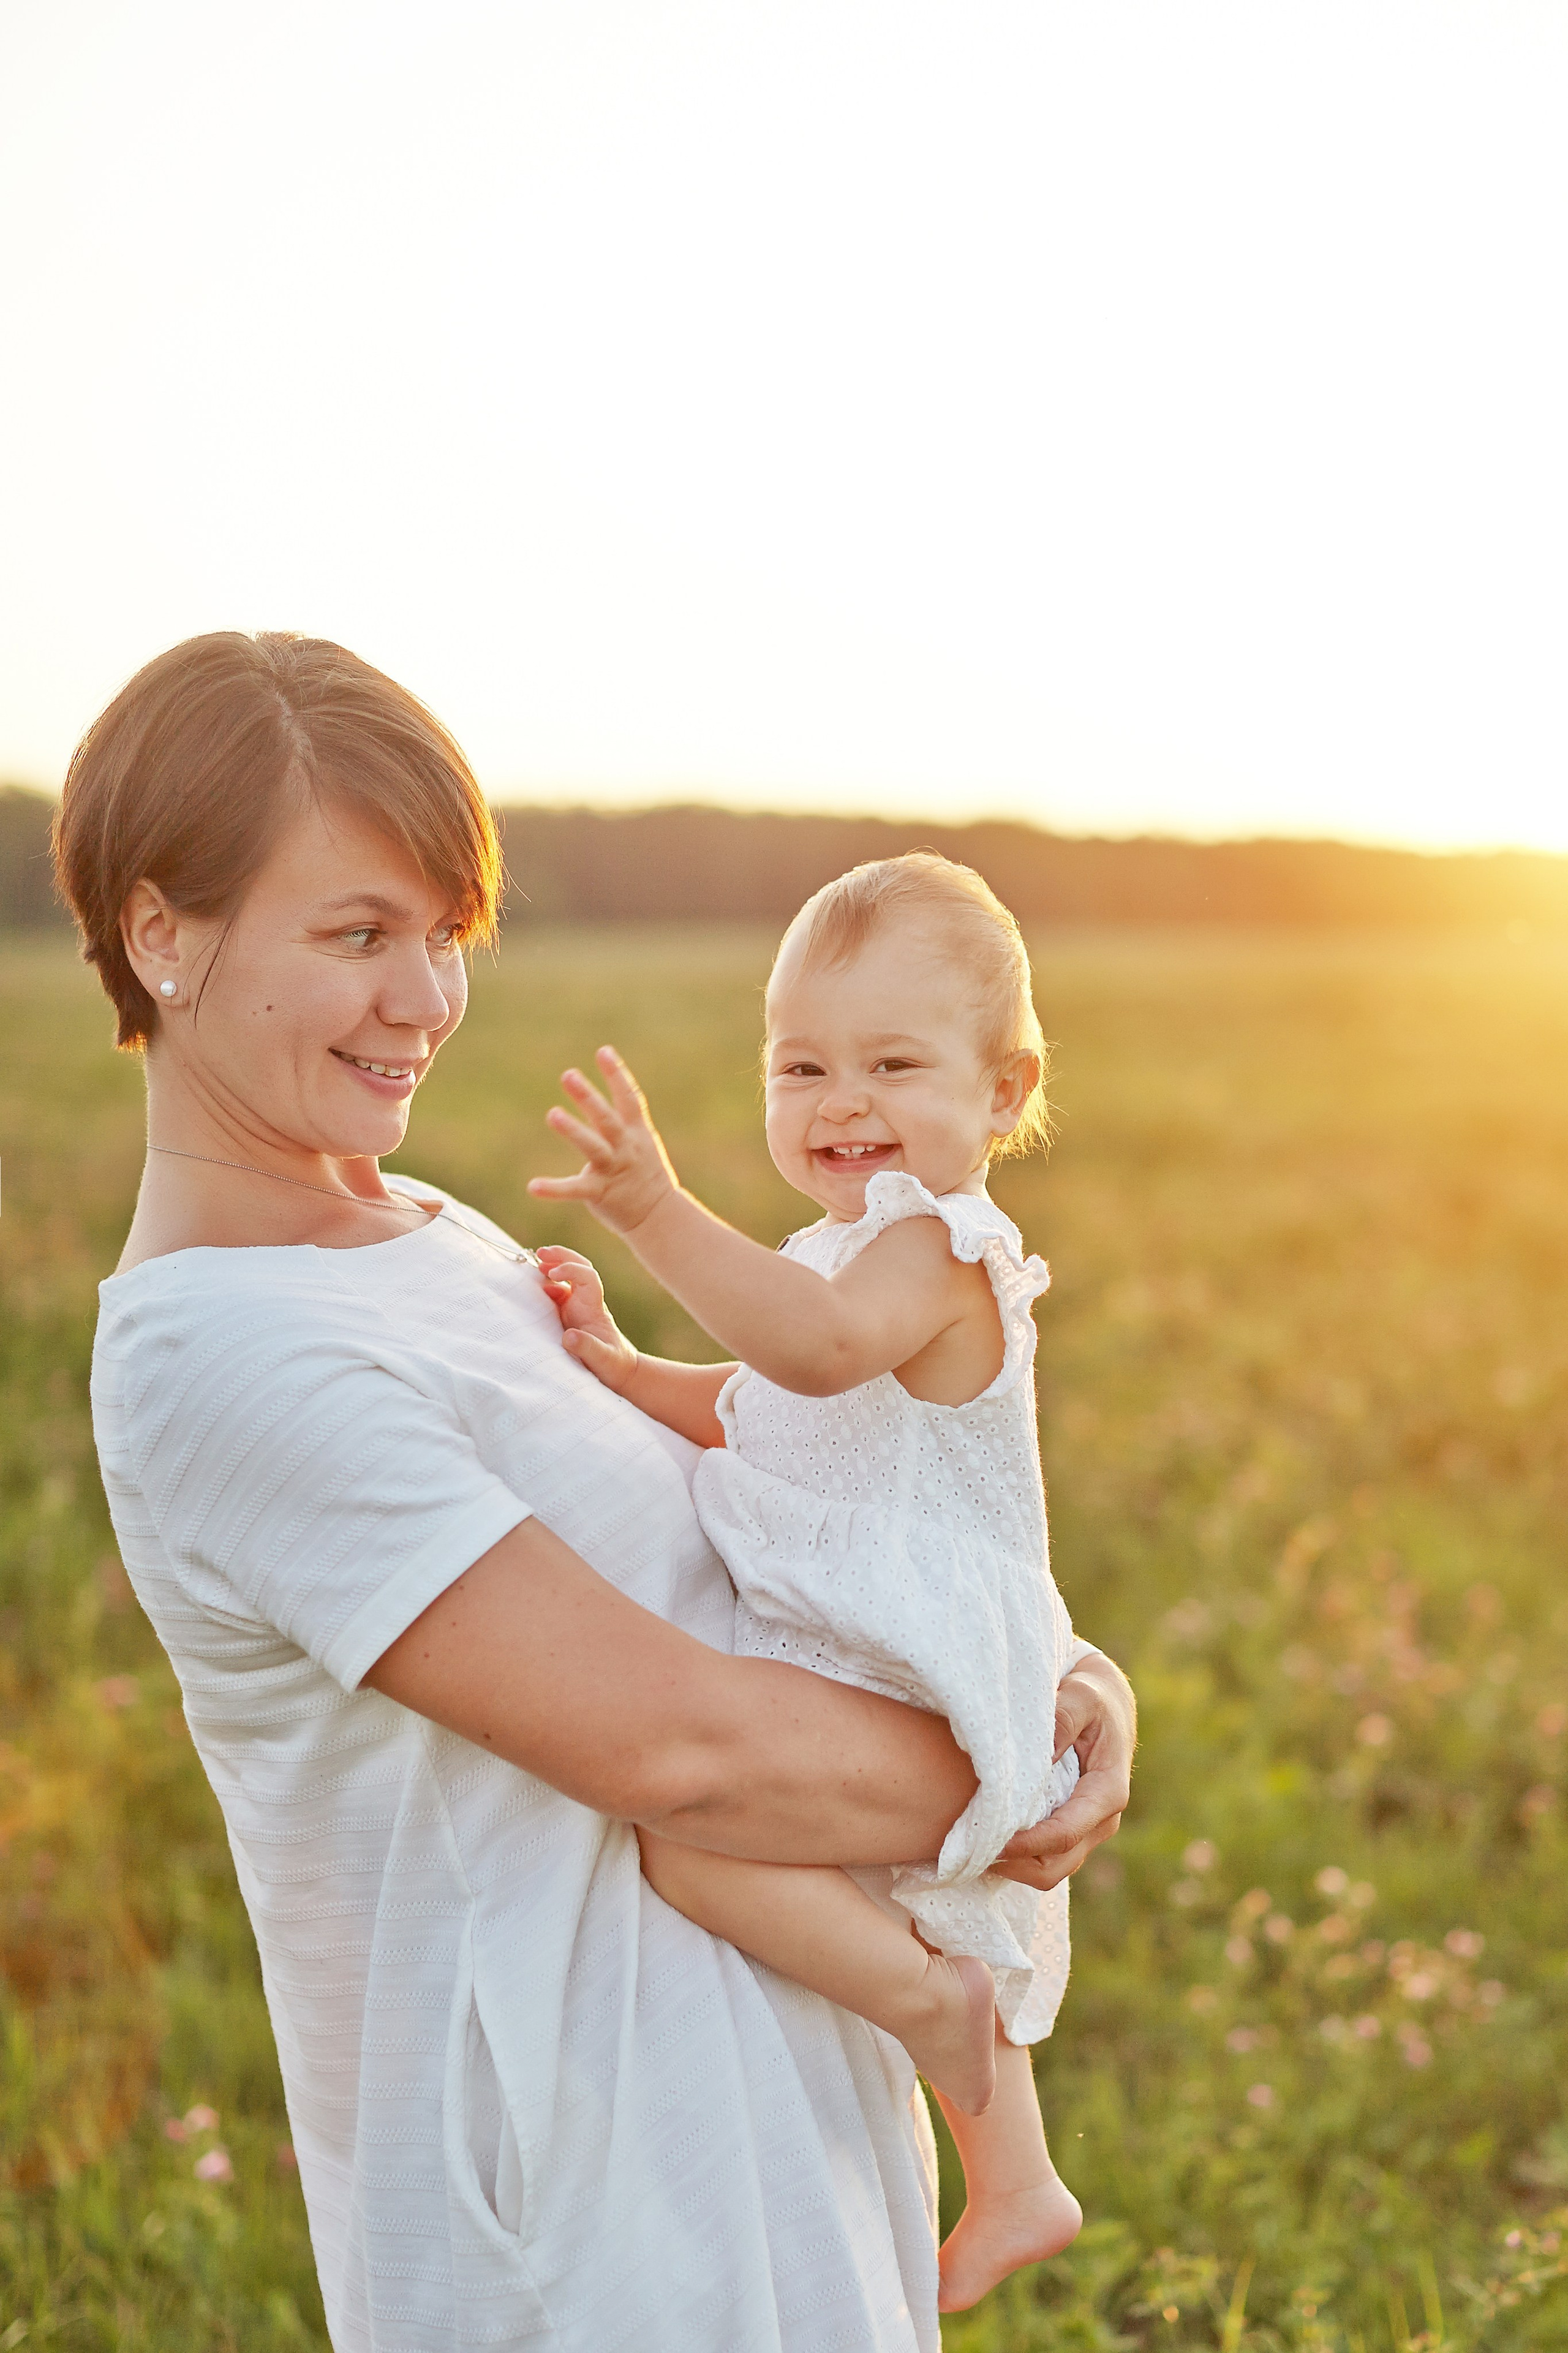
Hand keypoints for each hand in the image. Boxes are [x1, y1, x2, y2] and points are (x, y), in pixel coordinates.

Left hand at [528, 1048, 680, 1237]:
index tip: (604, 1051)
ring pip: (594, 1147)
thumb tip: (597, 1097)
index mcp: (637, 1133)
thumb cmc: (646, 1176)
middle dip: (589, 1096)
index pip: (630, 1099)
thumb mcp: (642, 1143)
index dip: (617, 1074)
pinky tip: (533, 1186)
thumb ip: (622, 1121)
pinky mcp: (601, 1192)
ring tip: (553, 1114)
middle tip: (568, 1075)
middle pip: (607, 1119)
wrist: (660, 1216)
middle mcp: (627, 1147)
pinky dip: (554, 1189)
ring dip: (574, 1130)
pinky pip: (576, 1189)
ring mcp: (614, 1169)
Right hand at [536, 1247, 639, 1393]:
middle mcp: (585, 1302)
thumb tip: (568, 1336)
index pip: (587, 1276)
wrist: (619, 1371)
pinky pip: (557, 1293)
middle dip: (562, 1256)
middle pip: (579, 1267)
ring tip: (536, 1261)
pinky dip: (546, 1285)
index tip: (553, 1275)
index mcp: (593, 1308)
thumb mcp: (603, 1360)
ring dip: (554, 1266)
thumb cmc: (613, 1365)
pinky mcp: (568, 1316)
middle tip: (541, 1252)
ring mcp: (576, 1307)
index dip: (570, 1269)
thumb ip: (587, 1348)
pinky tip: (535, 1286)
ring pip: (568, 1277)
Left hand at [991, 1649, 1134, 1892]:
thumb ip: (1063, 1719)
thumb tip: (1039, 1755)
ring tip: (972, 1850)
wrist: (1107, 1704)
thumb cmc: (1092, 1696)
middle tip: (970, 1851)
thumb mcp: (1082, 1696)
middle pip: (1055, 1866)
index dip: (1027, 1844)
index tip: (990, 1841)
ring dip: (1012, 1866)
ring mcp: (1087, 1830)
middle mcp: (1101, 1820)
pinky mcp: (1073, 1830)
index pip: (1065, 1833)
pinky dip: (1017, 1859)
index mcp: (1107, 1792)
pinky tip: (987, 1840)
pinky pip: (1045, 1858)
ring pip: (1049, 1869)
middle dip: (1014, 1865)